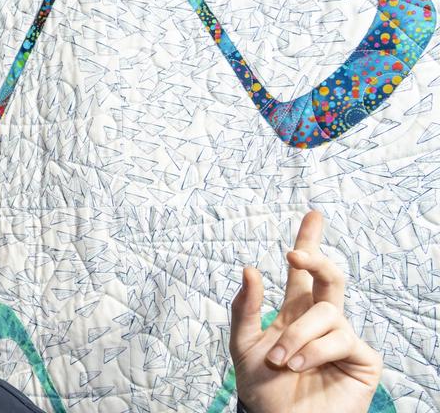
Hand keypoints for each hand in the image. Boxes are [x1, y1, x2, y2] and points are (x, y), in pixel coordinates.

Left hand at [230, 211, 381, 412]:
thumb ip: (245, 307)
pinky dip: (314, 350)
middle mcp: (320, 321)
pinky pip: (340, 337)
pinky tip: (298, 365)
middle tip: (297, 252)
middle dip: (315, 258)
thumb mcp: (243, 344)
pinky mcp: (361, 359)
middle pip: (329, 277)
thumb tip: (251, 268)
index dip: (309, 242)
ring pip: (327, 312)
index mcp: (293, 312)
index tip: (313, 214)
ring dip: (299, 334)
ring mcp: (342, 338)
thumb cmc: (262, 389)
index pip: (302, 272)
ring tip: (281, 359)